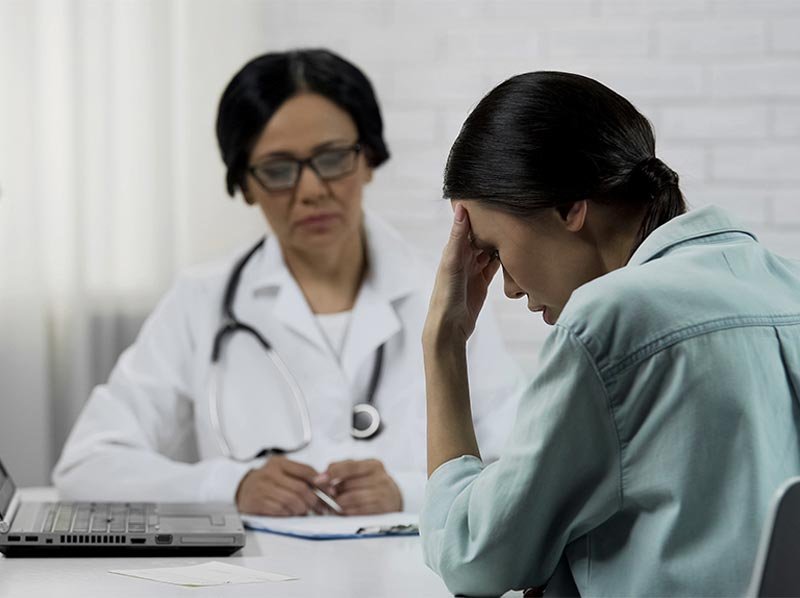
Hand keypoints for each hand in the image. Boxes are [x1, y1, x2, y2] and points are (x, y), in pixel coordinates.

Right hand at [236, 456, 327, 515]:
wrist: (241, 488)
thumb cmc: (267, 481)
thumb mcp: (282, 471)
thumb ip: (301, 476)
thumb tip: (325, 486)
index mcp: (279, 463)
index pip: (306, 471)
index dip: (321, 483)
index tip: (330, 492)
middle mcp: (270, 473)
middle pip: (300, 488)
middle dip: (314, 501)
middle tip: (320, 508)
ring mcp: (263, 487)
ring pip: (291, 501)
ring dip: (302, 509)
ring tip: (304, 511)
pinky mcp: (257, 502)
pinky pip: (280, 510)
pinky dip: (289, 514)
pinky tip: (291, 513)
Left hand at [319, 459, 402, 514]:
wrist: (395, 498)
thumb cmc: (372, 484)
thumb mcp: (361, 471)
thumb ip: (341, 470)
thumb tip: (321, 477)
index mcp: (372, 464)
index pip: (349, 466)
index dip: (331, 473)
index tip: (318, 480)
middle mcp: (380, 476)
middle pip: (348, 484)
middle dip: (333, 492)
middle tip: (326, 496)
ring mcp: (383, 492)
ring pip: (352, 498)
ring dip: (339, 503)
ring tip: (334, 505)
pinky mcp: (383, 507)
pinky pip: (359, 510)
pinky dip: (348, 511)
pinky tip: (344, 511)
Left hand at [424, 203, 500, 345]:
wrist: (450, 327)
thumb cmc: (446, 296)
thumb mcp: (452, 263)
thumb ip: (458, 237)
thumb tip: (460, 209)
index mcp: (453, 250)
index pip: (466, 226)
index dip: (476, 213)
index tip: (490, 197)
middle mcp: (462, 258)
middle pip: (479, 237)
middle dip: (490, 227)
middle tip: (508, 211)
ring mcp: (472, 270)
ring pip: (487, 251)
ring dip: (497, 242)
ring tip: (513, 228)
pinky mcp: (481, 282)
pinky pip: (493, 266)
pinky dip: (501, 259)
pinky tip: (512, 251)